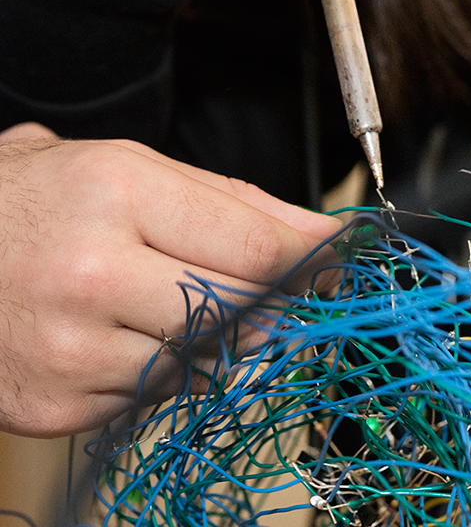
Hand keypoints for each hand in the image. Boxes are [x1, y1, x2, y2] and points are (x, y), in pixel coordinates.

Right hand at [0, 124, 341, 436]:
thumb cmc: (32, 204)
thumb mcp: (126, 169)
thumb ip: (228, 200)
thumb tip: (315, 233)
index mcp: (117, 196)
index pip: (255, 244)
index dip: (308, 258)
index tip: (335, 260)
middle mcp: (93, 274)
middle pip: (242, 307)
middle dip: (274, 299)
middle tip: (281, 286)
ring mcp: (72, 348)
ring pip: (207, 359)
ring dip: (216, 335)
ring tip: (173, 297)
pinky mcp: (57, 405)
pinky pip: (156, 396)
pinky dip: (164, 369)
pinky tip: (130, 334)